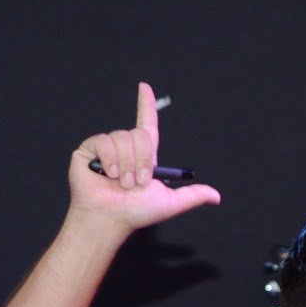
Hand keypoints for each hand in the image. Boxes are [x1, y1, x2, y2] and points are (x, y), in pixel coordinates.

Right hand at [67, 82, 220, 233]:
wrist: (110, 219)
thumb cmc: (135, 213)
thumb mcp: (170, 203)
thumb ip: (193, 196)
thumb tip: (216, 196)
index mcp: (143, 156)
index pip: (146, 123)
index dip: (146, 104)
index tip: (144, 87)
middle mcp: (125, 148)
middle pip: (141, 134)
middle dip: (142, 161)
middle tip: (136, 182)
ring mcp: (105, 148)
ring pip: (123, 138)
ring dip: (126, 165)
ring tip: (120, 183)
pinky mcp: (89, 150)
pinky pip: (104, 141)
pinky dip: (109, 160)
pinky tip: (106, 174)